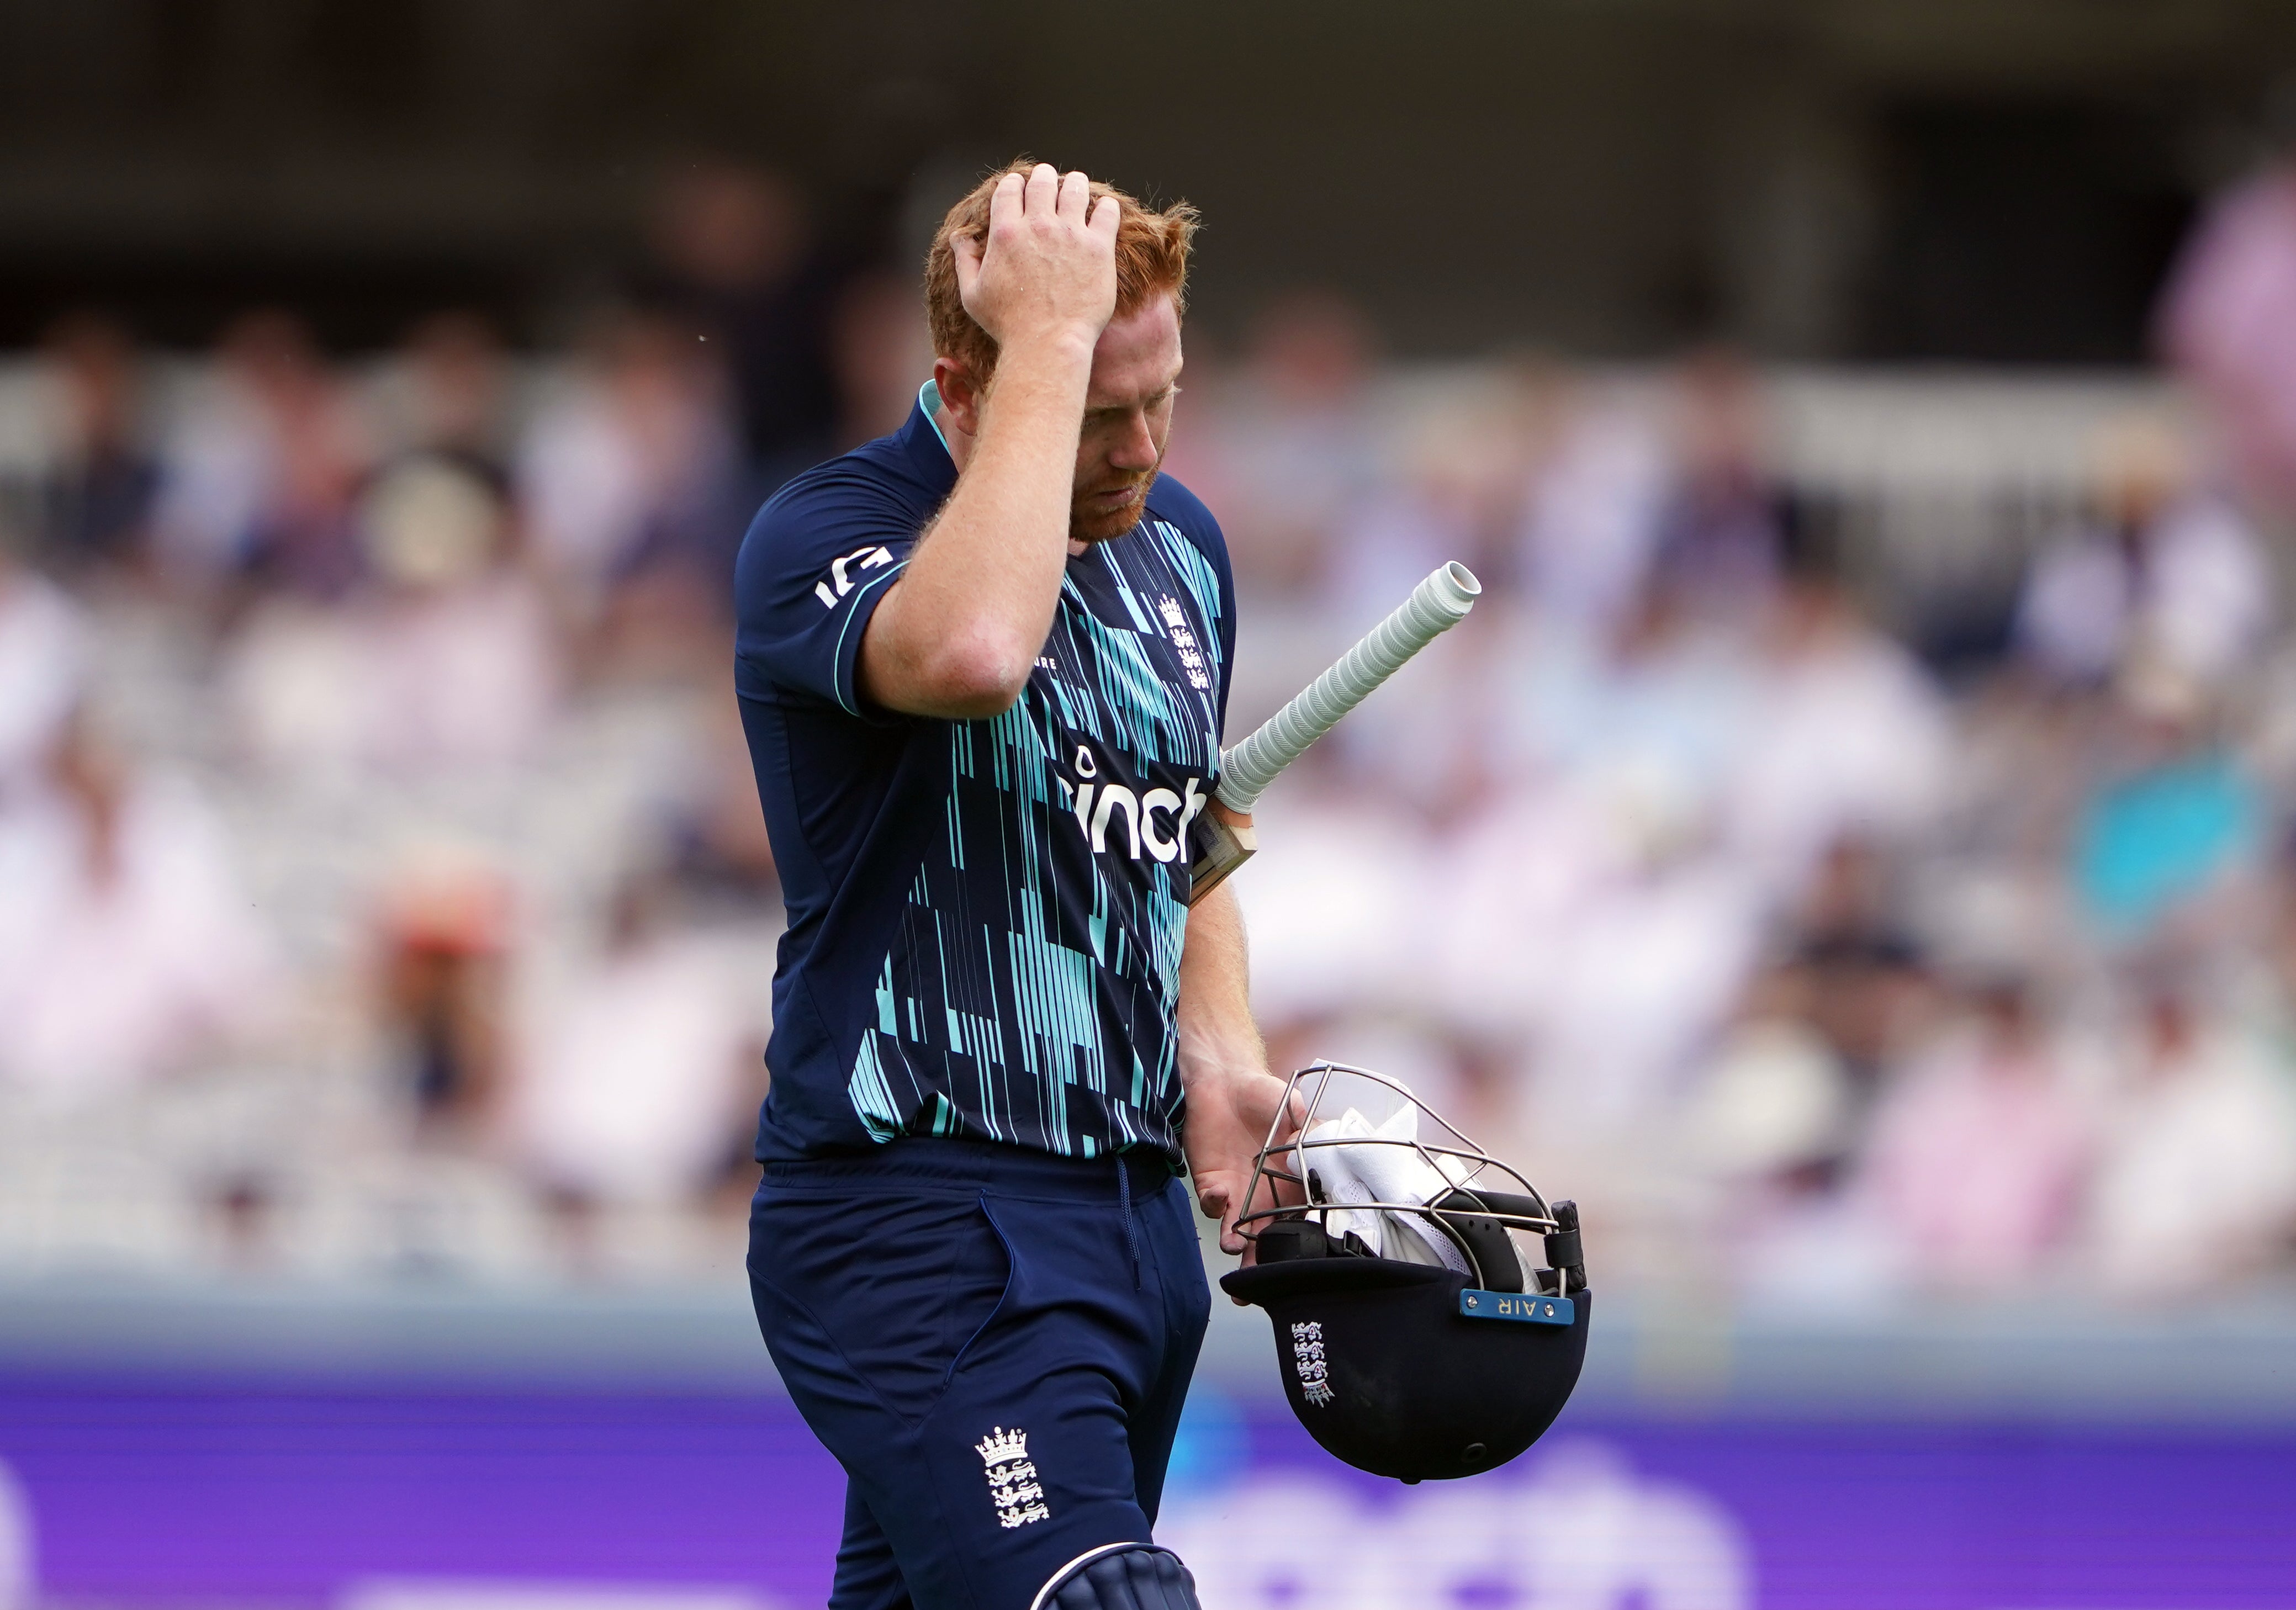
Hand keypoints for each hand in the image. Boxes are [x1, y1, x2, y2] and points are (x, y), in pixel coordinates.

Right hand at [952, 164, 1118, 358]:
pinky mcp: (1098, 249)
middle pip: (1041, 181)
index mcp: (1005, 233)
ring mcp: (1070, 235)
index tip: (1020, 187)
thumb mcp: (973, 295)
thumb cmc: (1007, 325)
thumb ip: (964, 261)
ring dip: (1074, 183)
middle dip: (1043, 177)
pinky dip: (1104, 207)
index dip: (1014, 184)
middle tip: (1047, 180)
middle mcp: (1038, 226)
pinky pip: (1106, 212)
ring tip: (1076, 186)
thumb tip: (957, 236)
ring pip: (1074, 188)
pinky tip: (1103, 211)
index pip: (1010, 189)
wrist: (1047, 344)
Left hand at [1183, 1062, 1304, 1264]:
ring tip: (1235, 1245)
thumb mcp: (1293, 1107)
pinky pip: (1212, 1205)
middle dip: (1263, 1259)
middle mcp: (1265, 1194)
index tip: (1298, 1252)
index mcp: (1291, 1182)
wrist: (1224, 1081)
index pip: (1298, 1218)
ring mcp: (1238, 1191)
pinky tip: (1220, 1194)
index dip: (1299, 1239)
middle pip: (1267, 1236)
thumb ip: (1306, 1126)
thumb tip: (1314, 1142)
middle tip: (1261, 1273)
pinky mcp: (1211, 1183)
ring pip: (1237, 1230)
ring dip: (1236, 1241)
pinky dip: (1214, 1206)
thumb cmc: (1263, 1094)